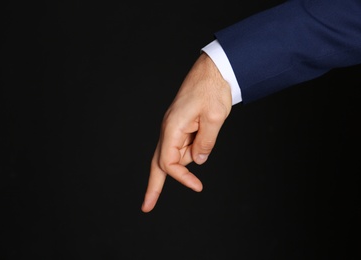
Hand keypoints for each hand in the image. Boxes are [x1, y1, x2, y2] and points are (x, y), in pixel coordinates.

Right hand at [141, 52, 231, 212]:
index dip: (182, 177)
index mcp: (172, 128)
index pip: (169, 163)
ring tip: (207, 126)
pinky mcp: (181, 126)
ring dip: (192, 156)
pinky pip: (185, 145)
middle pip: (158, 163)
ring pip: (178, 154)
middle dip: (154, 186)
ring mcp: (174, 128)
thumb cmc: (211, 89)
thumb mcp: (214, 119)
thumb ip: (205, 144)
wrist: (213, 71)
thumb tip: (198, 161)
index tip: (198, 187)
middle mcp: (169, 129)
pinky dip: (195, 148)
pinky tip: (205, 129)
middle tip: (147, 206)